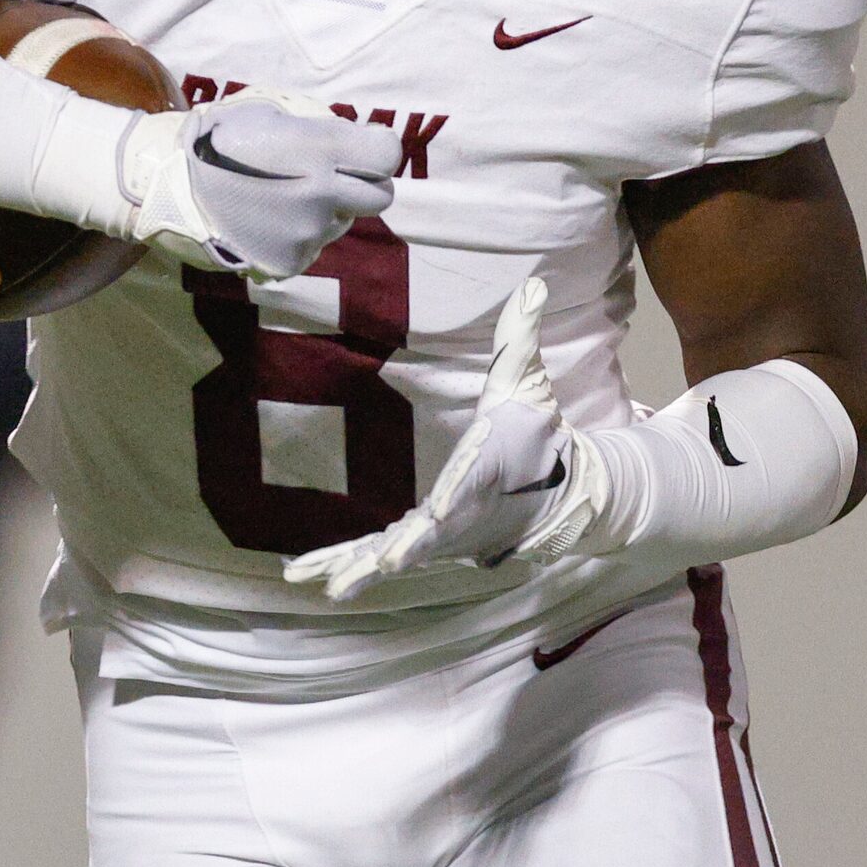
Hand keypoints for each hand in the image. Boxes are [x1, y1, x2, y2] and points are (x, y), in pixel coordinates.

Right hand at [123, 88, 400, 280]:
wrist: (166, 184)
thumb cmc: (218, 136)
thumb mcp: (270, 108)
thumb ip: (318, 124)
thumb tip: (350, 137)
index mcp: (322, 152)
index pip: (388, 154)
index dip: (377, 149)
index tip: (362, 146)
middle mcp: (324, 197)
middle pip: (380, 197)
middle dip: (362, 183)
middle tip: (328, 175)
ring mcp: (307, 235)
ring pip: (341, 223)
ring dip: (324, 210)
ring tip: (278, 197)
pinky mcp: (289, 263)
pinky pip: (312, 246)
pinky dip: (297, 234)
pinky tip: (264, 219)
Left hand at [285, 278, 608, 601]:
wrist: (556, 492)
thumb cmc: (536, 434)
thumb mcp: (527, 382)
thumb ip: (521, 337)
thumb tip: (533, 283)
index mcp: (483, 471)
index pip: (468, 483)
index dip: (453, 498)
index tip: (439, 513)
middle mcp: (460, 511)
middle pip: (428, 536)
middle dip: (402, 551)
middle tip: (380, 566)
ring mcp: (440, 534)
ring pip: (393, 555)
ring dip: (357, 569)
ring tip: (318, 584)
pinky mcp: (422, 543)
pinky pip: (379, 556)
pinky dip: (348, 566)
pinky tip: (310, 575)